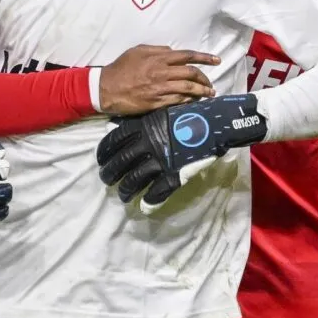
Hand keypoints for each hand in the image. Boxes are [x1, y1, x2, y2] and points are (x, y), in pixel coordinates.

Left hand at [97, 94, 266, 210]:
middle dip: (109, 174)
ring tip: (124, 195)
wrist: (216, 122)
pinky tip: (145, 206)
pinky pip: (157, 192)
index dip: (104, 153)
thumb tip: (116, 127)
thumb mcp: (161, 111)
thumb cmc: (189, 113)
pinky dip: (149, 201)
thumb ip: (141, 121)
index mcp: (143, 127)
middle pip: (119, 163)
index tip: (101, 160)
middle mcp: (147, 144)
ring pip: (134, 180)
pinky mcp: (175, 174)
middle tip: (107, 180)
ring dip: (126, 190)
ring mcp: (161, 160)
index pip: (113, 141)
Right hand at [99, 45, 220, 113]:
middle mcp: (161, 72)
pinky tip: (194, 101)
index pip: (187, 56)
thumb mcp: (137, 51)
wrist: (106, 88)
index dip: (204, 58)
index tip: (217, 60)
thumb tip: (172, 51)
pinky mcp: (156, 102)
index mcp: (158, 58)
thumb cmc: (121, 68)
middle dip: (205, 78)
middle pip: (191, 73)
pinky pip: (178, 101)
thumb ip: (157, 49)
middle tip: (211, 83)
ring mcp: (159, 88)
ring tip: (209, 93)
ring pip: (187, 88)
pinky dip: (189, 100)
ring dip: (202, 91)